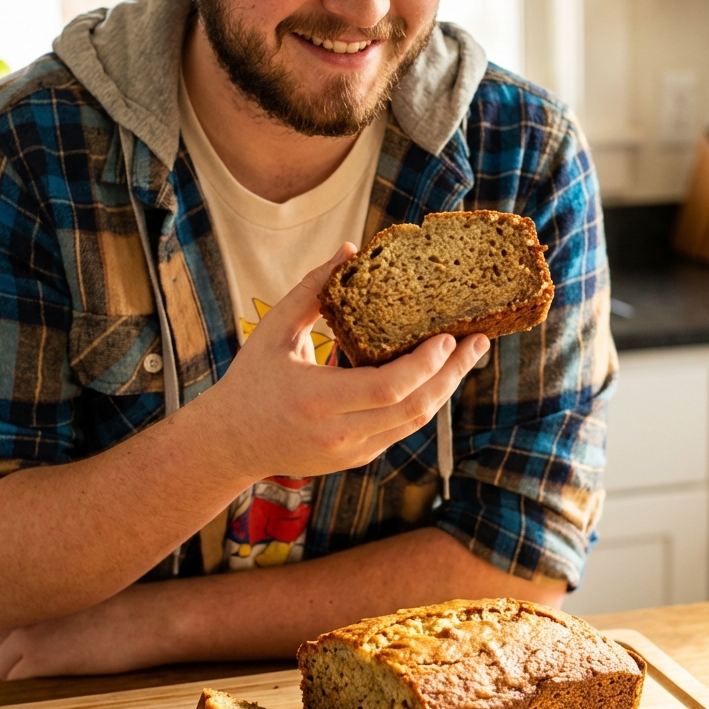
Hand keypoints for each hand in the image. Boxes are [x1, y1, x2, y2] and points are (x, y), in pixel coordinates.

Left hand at [0, 586, 160, 679]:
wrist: (152, 619)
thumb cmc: (126, 604)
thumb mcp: (78, 590)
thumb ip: (45, 599)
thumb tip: (15, 628)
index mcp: (32, 580)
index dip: (9, 631)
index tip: (29, 638)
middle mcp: (22, 601)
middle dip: (8, 651)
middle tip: (41, 655)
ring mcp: (27, 627)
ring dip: (18, 668)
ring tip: (53, 665)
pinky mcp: (38, 655)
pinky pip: (12, 679)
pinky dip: (27, 683)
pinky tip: (56, 673)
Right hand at [206, 243, 488, 482]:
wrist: (230, 443)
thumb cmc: (250, 380)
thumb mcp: (274, 330)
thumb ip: (312, 289)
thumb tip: (351, 250)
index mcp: (315, 398)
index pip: (388, 387)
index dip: (426, 364)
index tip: (448, 335)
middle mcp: (338, 432)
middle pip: (414, 409)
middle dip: (453, 374)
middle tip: (478, 342)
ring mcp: (351, 451)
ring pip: (414, 423)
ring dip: (445, 388)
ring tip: (467, 356)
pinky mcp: (358, 457)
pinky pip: (401, 428)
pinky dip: (422, 400)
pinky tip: (436, 375)